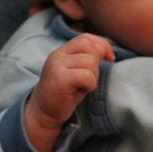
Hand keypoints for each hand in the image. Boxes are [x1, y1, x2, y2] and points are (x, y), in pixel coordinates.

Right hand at [24, 34, 114, 151]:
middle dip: (98, 60)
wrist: (43, 113)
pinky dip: (90, 84)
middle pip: (89, 46)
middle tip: (90, 77)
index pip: (86, 38)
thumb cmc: (64, 94)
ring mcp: (57, 66)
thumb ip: (88, 58)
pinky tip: (82, 90)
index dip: (102, 45)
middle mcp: (58, 55)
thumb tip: (107, 51)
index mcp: (62, 51)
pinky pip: (87, 75)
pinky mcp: (60, 79)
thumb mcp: (76, 71)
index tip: (109, 58)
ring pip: (90, 61)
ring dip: (93, 75)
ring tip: (83, 85)